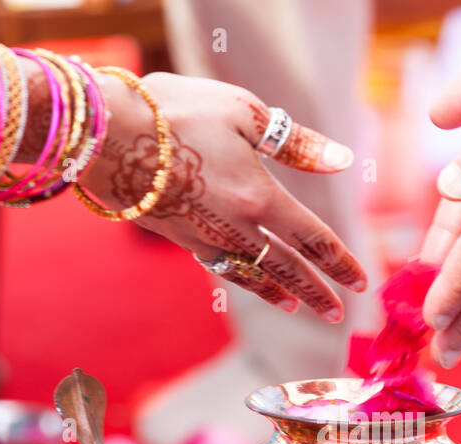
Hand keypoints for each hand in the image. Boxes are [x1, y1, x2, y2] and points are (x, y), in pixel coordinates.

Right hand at [81, 73, 366, 321]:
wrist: (101, 134)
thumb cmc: (174, 111)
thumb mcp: (243, 113)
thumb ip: (295, 144)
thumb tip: (341, 161)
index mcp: (258, 197)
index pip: (312, 239)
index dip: (339, 262)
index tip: (360, 280)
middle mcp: (234, 228)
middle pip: (287, 269)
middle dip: (317, 292)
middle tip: (339, 315)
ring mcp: (202, 238)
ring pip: (251, 274)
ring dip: (278, 292)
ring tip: (297, 306)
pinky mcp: (175, 237)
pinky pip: (219, 265)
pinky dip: (241, 278)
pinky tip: (246, 278)